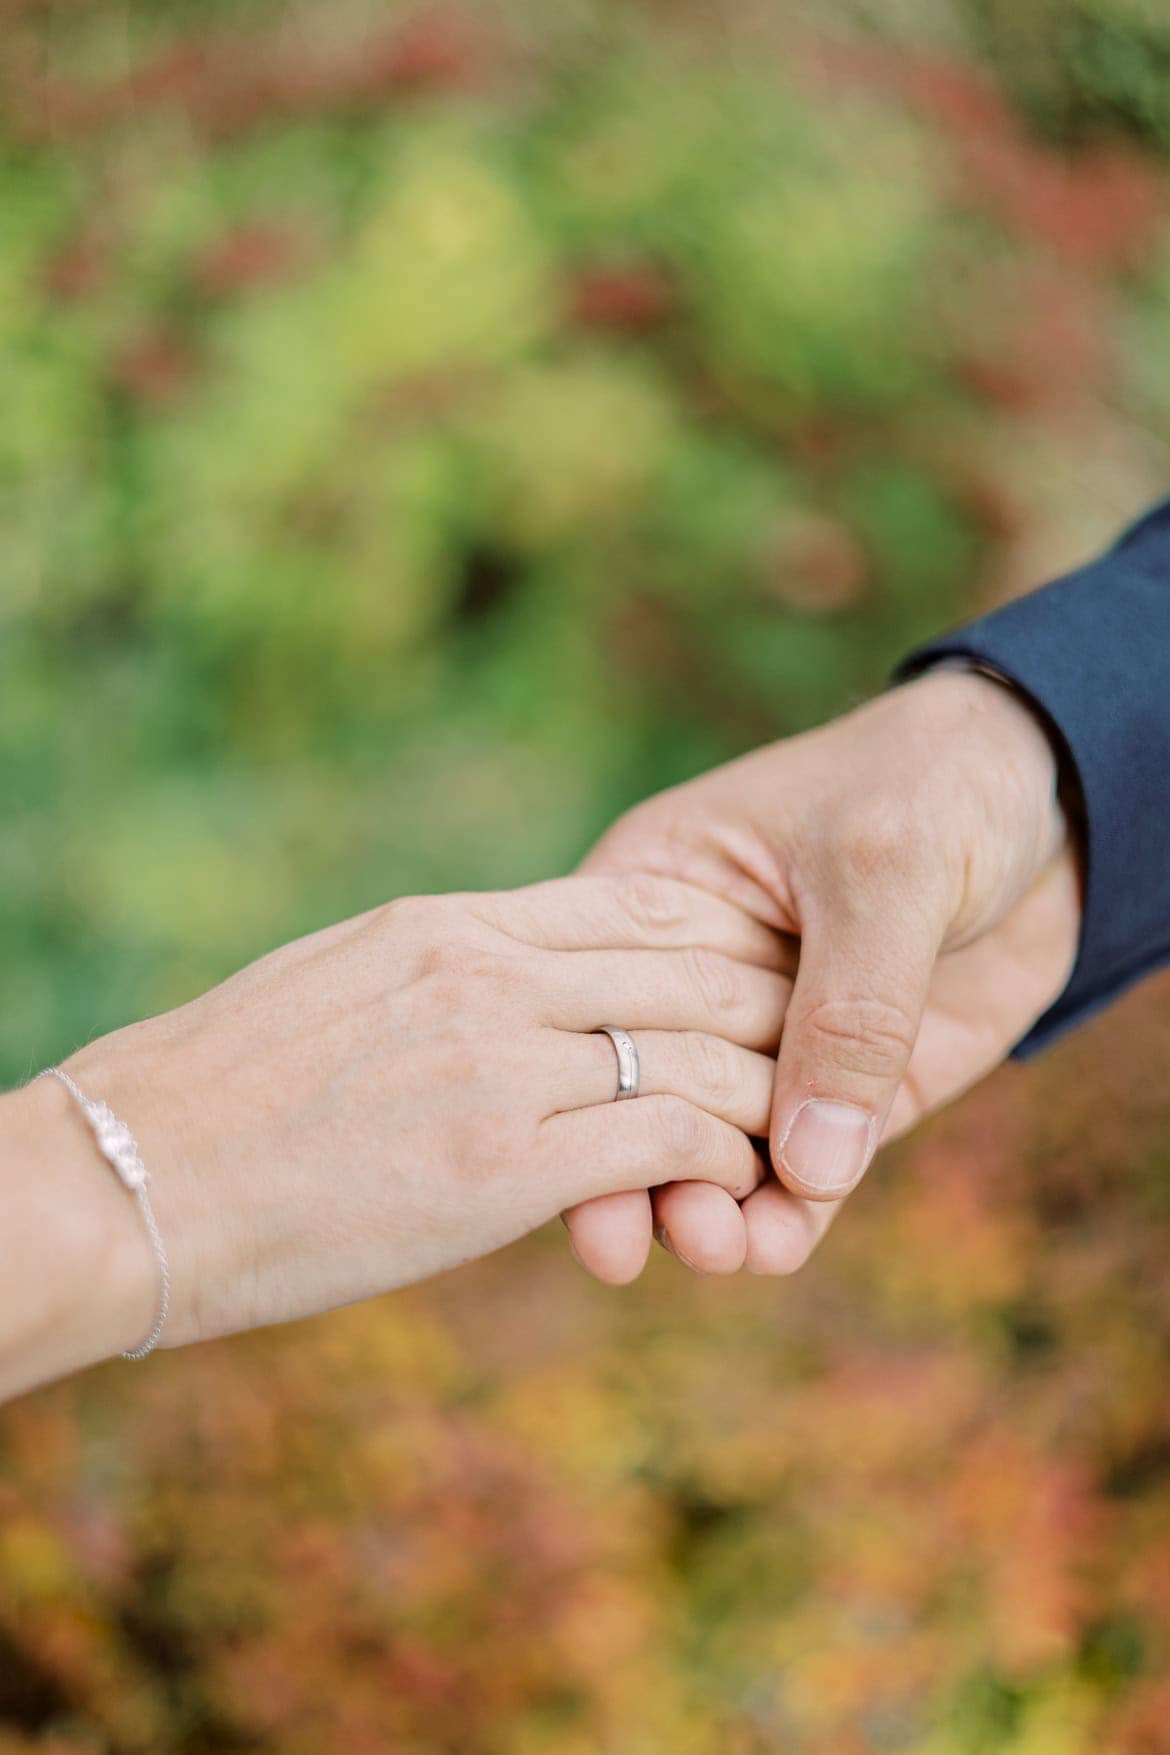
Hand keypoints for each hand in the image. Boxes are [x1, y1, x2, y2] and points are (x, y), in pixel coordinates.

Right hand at [19, 876, 792, 1371]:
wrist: (130, 1178)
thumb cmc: (213, 1097)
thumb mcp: (338, 991)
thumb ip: (439, 979)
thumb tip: (494, 984)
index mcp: (450, 925)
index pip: (639, 902)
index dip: (727, 935)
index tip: (772, 969)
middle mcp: (489, 971)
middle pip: (692, 962)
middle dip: (776, 1003)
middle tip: (826, 1043)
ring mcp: (501, 1060)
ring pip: (700, 1048)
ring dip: (767, 1091)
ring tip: (802, 1126)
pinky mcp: (503, 1161)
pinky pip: (669, 1138)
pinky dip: (725, 1158)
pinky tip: (743, 1187)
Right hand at [564, 670, 1081, 1282]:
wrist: (1054, 798)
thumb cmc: (936, 784)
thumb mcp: (884, 871)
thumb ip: (848, 1011)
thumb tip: (805, 1167)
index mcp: (662, 890)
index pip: (594, 1000)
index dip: (577, 1086)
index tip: (566, 1166)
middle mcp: (700, 979)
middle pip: (644, 1086)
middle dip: (638, 1166)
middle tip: (639, 1234)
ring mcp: (774, 1040)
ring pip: (719, 1142)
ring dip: (710, 1205)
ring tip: (719, 1250)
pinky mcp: (849, 1087)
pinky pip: (808, 1166)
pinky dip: (790, 1214)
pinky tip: (771, 1247)